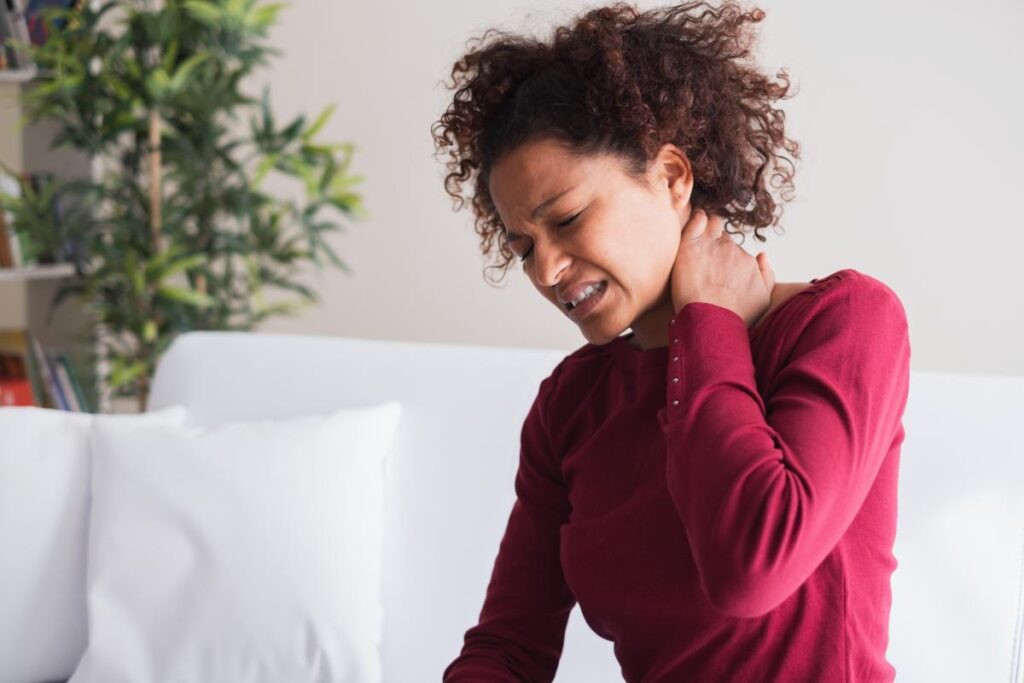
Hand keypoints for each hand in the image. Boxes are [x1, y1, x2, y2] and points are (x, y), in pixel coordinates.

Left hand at [670, 208, 776, 328]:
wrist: (711, 321)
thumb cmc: (736, 316)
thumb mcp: (763, 299)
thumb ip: (767, 274)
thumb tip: (762, 253)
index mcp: (746, 259)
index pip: (733, 248)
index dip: (724, 253)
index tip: (715, 260)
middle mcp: (731, 249)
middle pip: (721, 237)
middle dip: (714, 240)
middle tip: (703, 252)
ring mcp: (710, 246)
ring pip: (710, 227)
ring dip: (705, 228)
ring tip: (698, 235)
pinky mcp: (690, 247)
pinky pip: (696, 222)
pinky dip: (697, 218)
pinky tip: (696, 220)